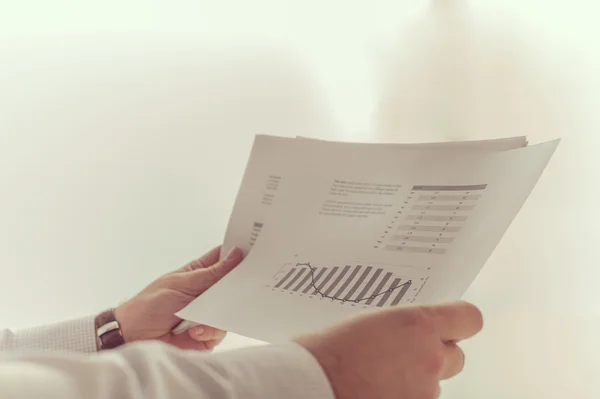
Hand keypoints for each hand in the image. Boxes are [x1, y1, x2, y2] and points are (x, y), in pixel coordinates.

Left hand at [113, 246, 242, 350]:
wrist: (132, 337)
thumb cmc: (150, 305)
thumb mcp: (181, 284)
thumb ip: (211, 274)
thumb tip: (236, 255)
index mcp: (199, 273)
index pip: (223, 259)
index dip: (237, 254)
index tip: (253, 251)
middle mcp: (207, 293)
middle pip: (232, 285)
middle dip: (237, 286)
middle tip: (239, 285)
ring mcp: (208, 314)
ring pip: (230, 309)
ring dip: (217, 312)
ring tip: (199, 317)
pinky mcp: (208, 335)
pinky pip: (220, 331)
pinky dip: (208, 330)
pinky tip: (193, 331)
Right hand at [296, 301, 482, 398]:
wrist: (314, 385)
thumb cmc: (327, 353)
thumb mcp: (365, 323)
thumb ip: (394, 326)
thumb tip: (398, 333)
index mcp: (418, 324)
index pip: (468, 318)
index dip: (459, 321)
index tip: (452, 323)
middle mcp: (430, 357)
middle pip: (456, 355)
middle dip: (436, 354)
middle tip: (408, 353)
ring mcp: (424, 390)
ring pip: (434, 383)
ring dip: (416, 379)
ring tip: (380, 375)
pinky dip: (403, 396)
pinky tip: (376, 390)